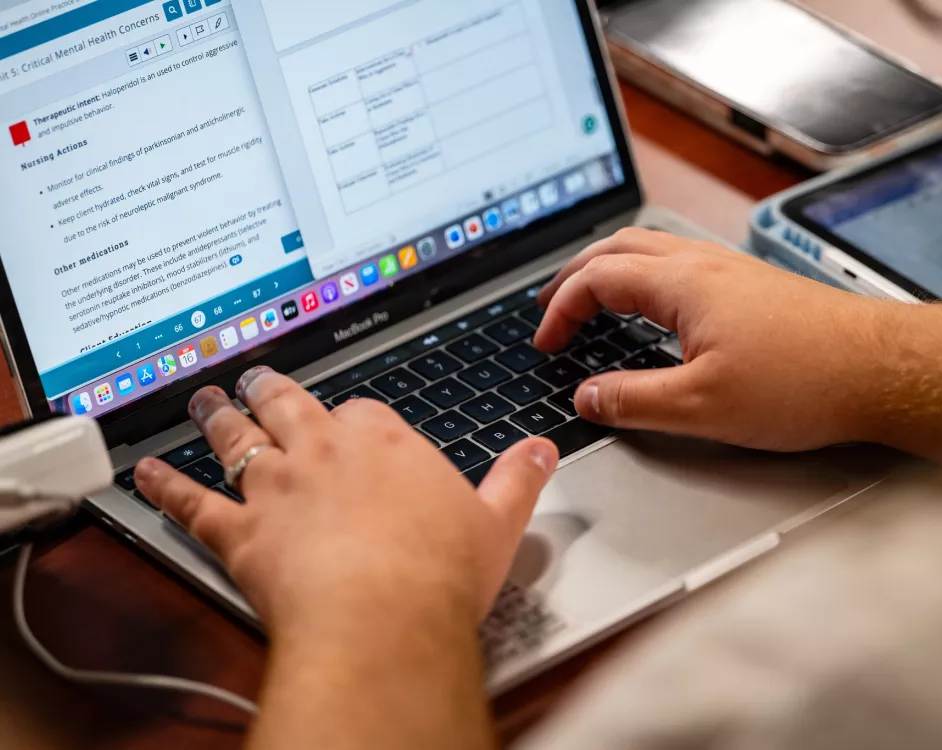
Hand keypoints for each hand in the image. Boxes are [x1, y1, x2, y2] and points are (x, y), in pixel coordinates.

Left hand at [134, 368, 557, 637]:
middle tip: (256, 378)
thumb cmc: (439, 573)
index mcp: (384, 442)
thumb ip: (518, 479)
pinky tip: (146, 474)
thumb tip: (541, 450)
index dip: (353, 415)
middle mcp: (323, 451)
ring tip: (205, 400)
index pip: (364, 411)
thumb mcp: (499, 521)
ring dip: (218, 418)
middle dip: (271, 390)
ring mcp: (276, 487)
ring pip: (237, 439)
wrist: (384, 615)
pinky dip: (165, 487)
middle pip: (288, 405)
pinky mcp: (240, 532)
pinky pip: (192, 503)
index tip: (350, 419)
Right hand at [534, 228, 896, 452]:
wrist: (884, 368)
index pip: (596, 277)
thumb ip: (633, 401)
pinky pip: (679, 263)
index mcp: (682, 282)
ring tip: (590, 298)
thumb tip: (587, 398)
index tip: (546, 343)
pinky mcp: (752, 285)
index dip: (560, 309)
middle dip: (575, 275)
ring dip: (609, 269)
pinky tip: (654, 307)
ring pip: (651, 248)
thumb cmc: (805, 381)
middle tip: (551, 307)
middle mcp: (704, 263)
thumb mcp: (702, 407)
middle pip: (618, 247)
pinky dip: (644, 276)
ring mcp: (730, 270)